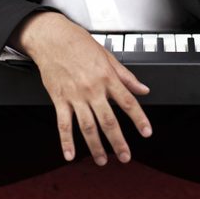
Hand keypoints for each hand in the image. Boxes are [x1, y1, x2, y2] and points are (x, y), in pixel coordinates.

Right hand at [11, 13, 152, 165]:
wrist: (53, 38)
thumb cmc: (79, 44)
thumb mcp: (107, 56)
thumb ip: (126, 76)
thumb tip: (143, 89)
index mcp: (107, 77)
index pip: (128, 102)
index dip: (139, 119)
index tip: (146, 132)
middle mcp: (92, 89)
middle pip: (108, 120)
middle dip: (118, 142)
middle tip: (125, 156)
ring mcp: (75, 96)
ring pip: (87, 127)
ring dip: (96, 147)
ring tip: (102, 160)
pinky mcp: (59, 99)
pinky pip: (63, 124)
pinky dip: (66, 141)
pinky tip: (70, 154)